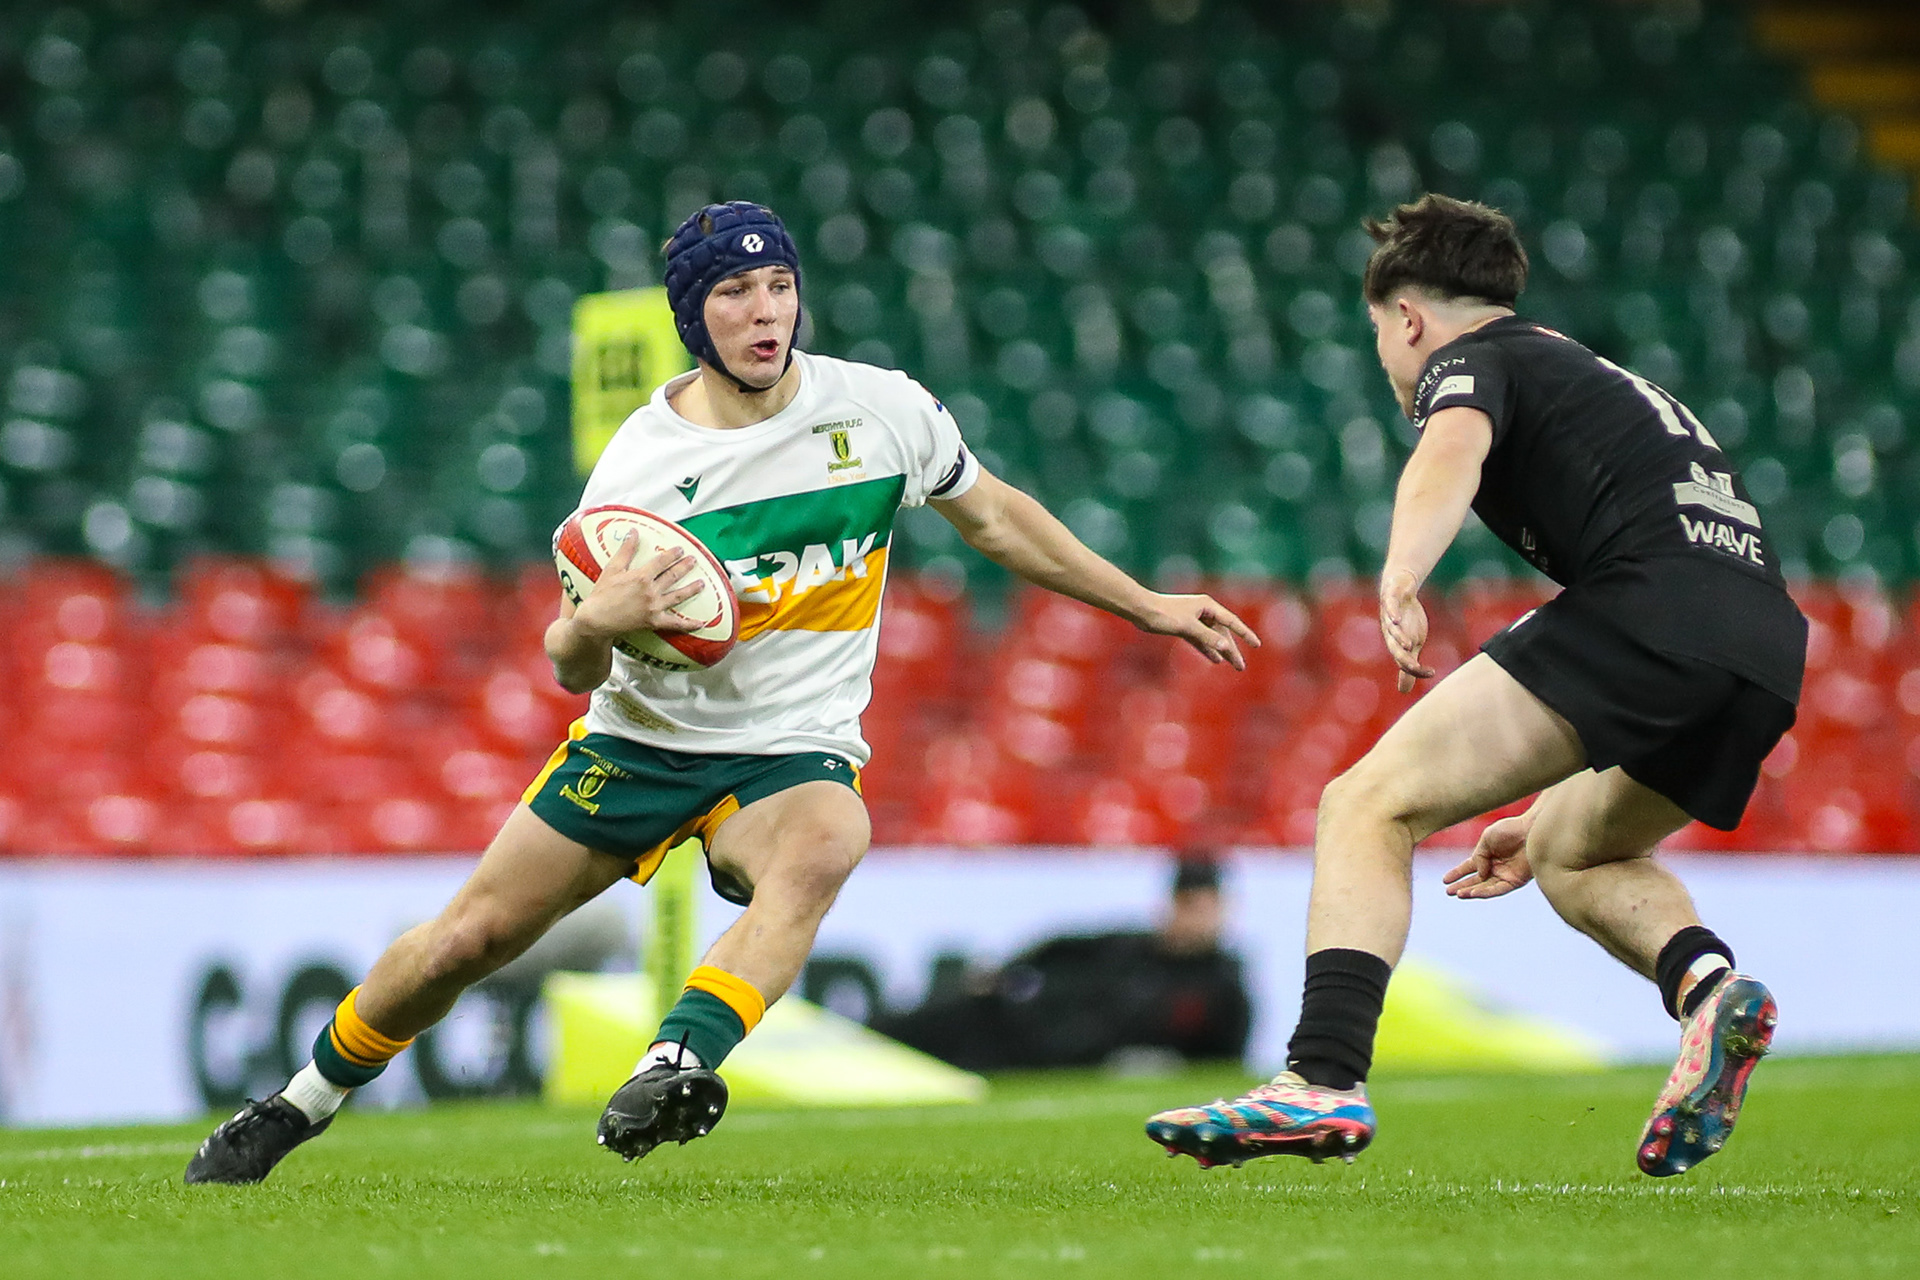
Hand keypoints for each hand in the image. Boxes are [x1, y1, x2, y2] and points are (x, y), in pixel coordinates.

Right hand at [570, 533, 705, 641]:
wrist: (596, 620)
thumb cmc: (602, 595)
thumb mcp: (612, 569)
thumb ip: (626, 550)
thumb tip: (633, 533)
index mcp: (641, 577)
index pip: (662, 561)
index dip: (673, 554)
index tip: (680, 550)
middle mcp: (651, 591)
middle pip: (673, 576)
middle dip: (685, 566)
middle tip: (694, 560)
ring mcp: (654, 607)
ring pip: (678, 596)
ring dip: (692, 589)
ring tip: (701, 583)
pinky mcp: (654, 621)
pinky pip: (675, 623)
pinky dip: (688, 624)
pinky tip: (700, 623)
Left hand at [1136, 594, 1260, 669]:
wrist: (1142, 610)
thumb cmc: (1164, 614)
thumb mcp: (1188, 627)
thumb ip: (1207, 637)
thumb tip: (1225, 646)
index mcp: (1208, 606)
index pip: (1231, 622)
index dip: (1245, 634)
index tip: (1257, 645)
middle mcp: (1203, 611)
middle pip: (1223, 633)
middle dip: (1232, 650)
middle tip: (1241, 667)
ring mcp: (1194, 619)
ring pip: (1212, 638)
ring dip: (1221, 651)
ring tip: (1233, 666)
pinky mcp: (1184, 627)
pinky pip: (1200, 640)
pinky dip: (1207, 649)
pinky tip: (1215, 659)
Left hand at [1379, 567, 1433, 693]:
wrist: (1399, 589)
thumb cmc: (1406, 621)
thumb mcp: (1412, 645)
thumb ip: (1408, 667)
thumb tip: (1404, 692)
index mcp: (1396, 644)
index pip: (1404, 660)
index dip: (1416, 669)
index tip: (1432, 673)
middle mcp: (1390, 631)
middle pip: (1394, 647)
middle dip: (1403, 658)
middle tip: (1414, 667)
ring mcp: (1389, 615)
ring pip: (1392, 628)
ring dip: (1399, 636)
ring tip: (1408, 645)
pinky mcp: (1391, 598)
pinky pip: (1390, 606)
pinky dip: (1392, 612)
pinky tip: (1396, 618)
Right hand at [1442, 815, 1534, 899]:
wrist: (1531, 830)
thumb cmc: (1510, 830)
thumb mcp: (1487, 839)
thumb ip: (1479, 857)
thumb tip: (1479, 875)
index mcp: (1487, 855)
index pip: (1469, 867)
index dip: (1457, 873)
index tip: (1445, 880)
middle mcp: (1495, 867)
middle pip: (1475, 880)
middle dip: (1462, 886)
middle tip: (1449, 892)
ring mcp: (1505, 875)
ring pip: (1485, 887)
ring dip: (1471, 891)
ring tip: (1458, 894)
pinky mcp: (1515, 881)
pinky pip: (1498, 889)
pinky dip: (1485, 892)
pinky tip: (1474, 892)